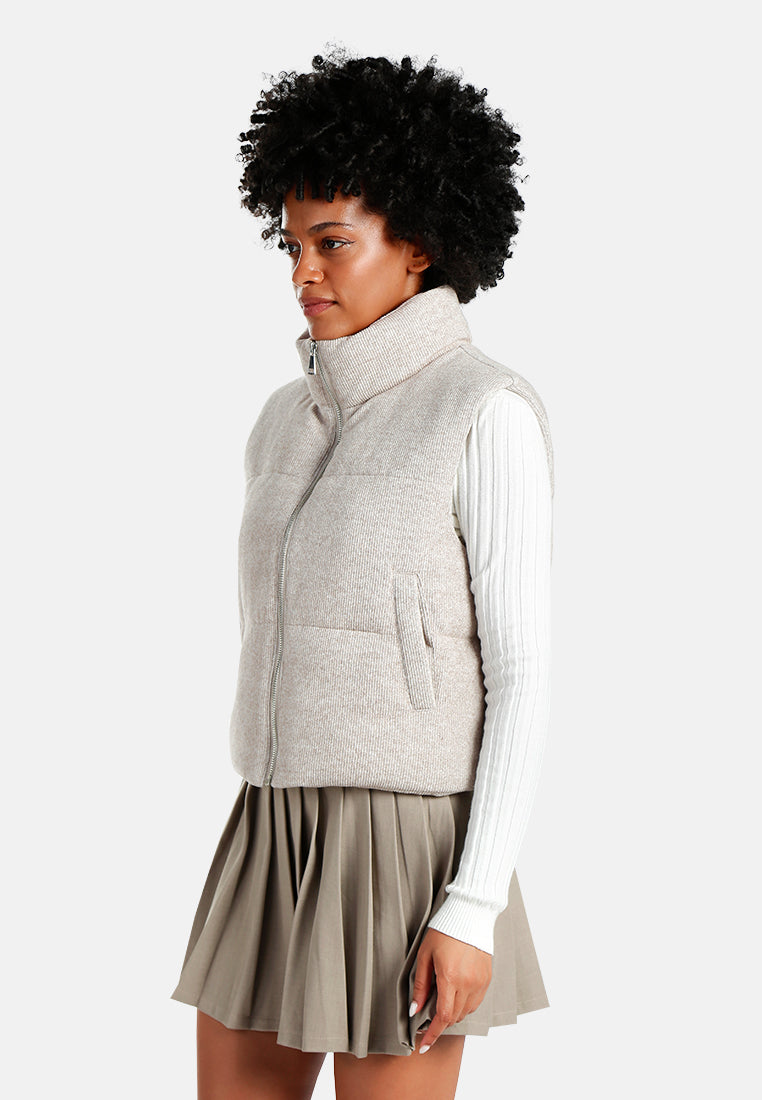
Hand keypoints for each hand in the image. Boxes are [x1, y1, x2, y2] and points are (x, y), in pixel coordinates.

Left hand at [410, 928, 491, 1052]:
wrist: (470, 914)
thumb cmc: (444, 931)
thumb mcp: (425, 955)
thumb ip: (421, 984)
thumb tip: (415, 1009)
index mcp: (450, 978)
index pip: (442, 1017)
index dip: (432, 1034)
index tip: (423, 1046)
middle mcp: (468, 983)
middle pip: (454, 1017)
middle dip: (440, 1023)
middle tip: (427, 1020)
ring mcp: (480, 982)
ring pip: (466, 1012)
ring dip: (452, 1014)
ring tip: (441, 1004)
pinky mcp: (487, 978)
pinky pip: (476, 1002)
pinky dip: (464, 1005)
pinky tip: (456, 995)